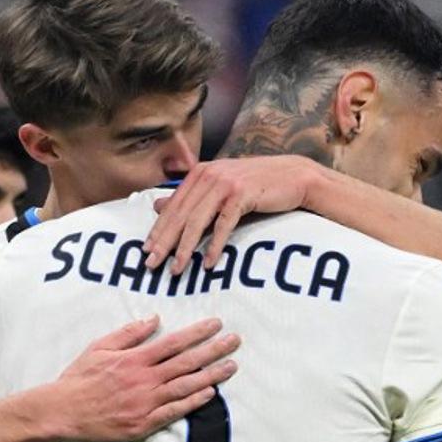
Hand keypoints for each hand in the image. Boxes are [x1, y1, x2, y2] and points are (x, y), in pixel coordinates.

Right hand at [50, 315, 239, 441]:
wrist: (62, 412)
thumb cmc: (79, 378)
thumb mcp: (99, 347)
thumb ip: (128, 334)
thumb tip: (154, 319)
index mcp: (135, 359)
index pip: (174, 342)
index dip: (198, 333)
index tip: (217, 324)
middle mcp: (145, 379)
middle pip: (187, 362)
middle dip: (214, 350)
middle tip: (235, 341)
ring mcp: (146, 402)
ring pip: (186, 386)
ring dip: (212, 375)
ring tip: (231, 366)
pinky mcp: (144, 423)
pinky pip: (174, 411)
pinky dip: (194, 402)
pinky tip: (210, 394)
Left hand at [143, 155, 319, 273]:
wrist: (294, 176)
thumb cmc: (257, 184)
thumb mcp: (220, 187)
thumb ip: (191, 196)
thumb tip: (157, 205)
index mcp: (200, 172)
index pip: (173, 205)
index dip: (158, 229)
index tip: (146, 251)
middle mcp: (209, 174)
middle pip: (181, 214)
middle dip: (164, 242)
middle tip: (151, 264)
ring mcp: (225, 183)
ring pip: (197, 221)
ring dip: (185, 248)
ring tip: (176, 269)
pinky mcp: (242, 194)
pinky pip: (223, 224)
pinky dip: (214, 245)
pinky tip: (208, 263)